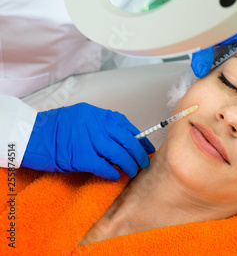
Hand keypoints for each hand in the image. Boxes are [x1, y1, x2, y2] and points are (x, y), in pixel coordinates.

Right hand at [21, 103, 154, 180]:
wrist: (34, 135)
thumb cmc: (57, 127)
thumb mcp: (82, 116)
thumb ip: (101, 124)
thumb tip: (121, 138)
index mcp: (97, 114)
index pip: (126, 126)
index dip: (140, 138)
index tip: (147, 147)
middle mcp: (96, 124)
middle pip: (126, 140)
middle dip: (138, 153)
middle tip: (144, 162)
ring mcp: (89, 140)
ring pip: (119, 153)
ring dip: (129, 164)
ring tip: (133, 171)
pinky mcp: (81, 157)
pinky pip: (103, 166)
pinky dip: (112, 172)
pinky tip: (115, 176)